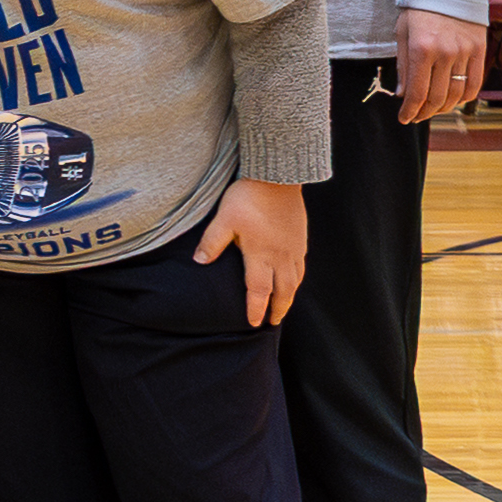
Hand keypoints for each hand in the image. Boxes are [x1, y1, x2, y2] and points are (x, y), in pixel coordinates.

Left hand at [195, 176, 308, 326]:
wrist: (277, 178)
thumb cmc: (247, 198)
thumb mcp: (224, 220)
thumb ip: (212, 242)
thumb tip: (199, 262)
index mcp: (261, 254)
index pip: (258, 290)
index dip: (256, 308)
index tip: (254, 323)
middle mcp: (281, 256)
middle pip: (283, 291)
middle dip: (278, 309)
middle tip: (272, 323)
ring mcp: (293, 248)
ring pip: (295, 280)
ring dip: (289, 296)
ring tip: (283, 307)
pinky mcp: (300, 239)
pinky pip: (301, 266)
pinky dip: (297, 279)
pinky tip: (293, 280)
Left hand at [396, 6, 485, 123]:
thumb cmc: (419, 9)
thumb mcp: (402, 34)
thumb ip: (403, 66)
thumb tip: (404, 95)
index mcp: (421, 49)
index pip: (417, 92)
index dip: (410, 111)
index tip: (404, 119)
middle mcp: (445, 53)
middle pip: (437, 97)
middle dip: (425, 112)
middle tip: (417, 117)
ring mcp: (465, 53)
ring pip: (456, 94)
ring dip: (443, 108)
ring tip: (433, 110)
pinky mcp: (480, 50)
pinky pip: (475, 83)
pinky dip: (464, 98)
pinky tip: (453, 100)